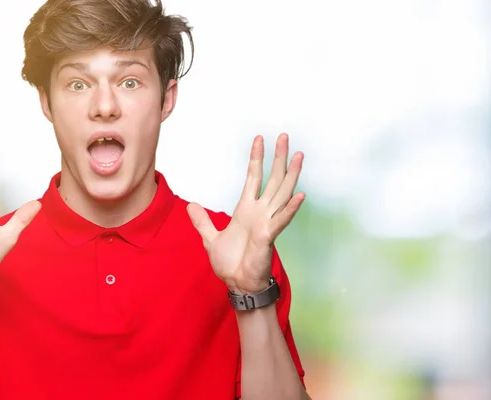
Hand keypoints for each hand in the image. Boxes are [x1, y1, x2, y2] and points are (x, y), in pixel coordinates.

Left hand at [187, 133, 304, 292]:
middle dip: (278, 158)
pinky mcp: (269, 236)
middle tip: (283, 136)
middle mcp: (260, 212)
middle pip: (272, 179)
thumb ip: (202, 221)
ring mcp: (267, 222)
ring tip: (299, 156)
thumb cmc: (230, 263)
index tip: (259, 139)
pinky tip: (300, 195)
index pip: (254, 177)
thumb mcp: (210, 238)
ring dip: (290, 175)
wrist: (237, 284)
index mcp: (246, 210)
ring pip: (282, 193)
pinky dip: (290, 208)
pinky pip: (282, 220)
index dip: (257, 158)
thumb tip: (191, 205)